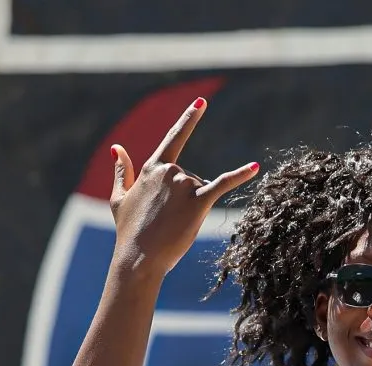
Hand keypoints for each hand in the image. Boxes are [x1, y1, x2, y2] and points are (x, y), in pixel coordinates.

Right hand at [109, 97, 257, 275]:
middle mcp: (169, 171)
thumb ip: (122, 172)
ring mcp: (184, 184)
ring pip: (202, 189)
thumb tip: (116, 147)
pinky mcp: (198, 201)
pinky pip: (223, 185)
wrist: (139, 257)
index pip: (174, 137)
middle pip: (192, 177)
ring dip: (194, 207)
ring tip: (176, 224)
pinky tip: (255, 168)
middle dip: (186, 199)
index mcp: (151, 168)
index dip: (189, 119)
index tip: (202, 103)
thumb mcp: (118, 198)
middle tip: (169, 220)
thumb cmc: (129, 231)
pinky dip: (240, 176)